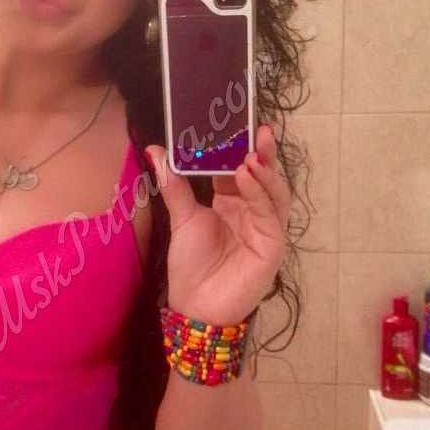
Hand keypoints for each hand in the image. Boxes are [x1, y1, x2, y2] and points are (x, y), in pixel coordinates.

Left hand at [145, 124, 289, 325]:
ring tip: (250, 154)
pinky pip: (270, 214)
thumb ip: (173, 184)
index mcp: (232, 202)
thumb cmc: (191, 265)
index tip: (236, 123)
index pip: (240, 167)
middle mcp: (253, 211)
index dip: (240, 147)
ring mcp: (265, 228)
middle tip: (257, 129)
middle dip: (262, 152)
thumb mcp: (182, 218)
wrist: (195, 306)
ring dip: (264, 171)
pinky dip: (260, 193)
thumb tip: (156, 149)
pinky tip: (247, 176)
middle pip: (263, 175)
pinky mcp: (272, 245)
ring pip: (273, 192)